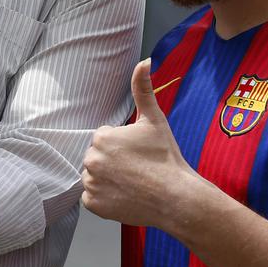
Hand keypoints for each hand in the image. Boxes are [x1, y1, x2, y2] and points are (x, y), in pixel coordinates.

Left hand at [81, 59, 195, 227]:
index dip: (123, 146)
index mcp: (102, 138)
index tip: (139, 154)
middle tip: (137, 169)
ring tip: (132, 182)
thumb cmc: (166, 157)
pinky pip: (92, 198)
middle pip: (97, 157)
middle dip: (113, 161)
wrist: (176, 197)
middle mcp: (91, 160)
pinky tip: (124, 195)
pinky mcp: (93, 205)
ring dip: (107, 179)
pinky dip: (104, 198)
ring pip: (94, 176)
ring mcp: (91, 184)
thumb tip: (144, 62)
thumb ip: (143, 89)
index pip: (104, 139)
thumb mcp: (155, 120)